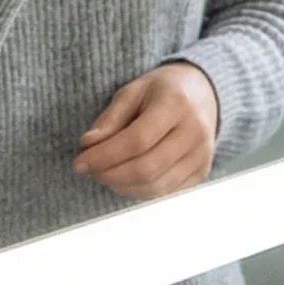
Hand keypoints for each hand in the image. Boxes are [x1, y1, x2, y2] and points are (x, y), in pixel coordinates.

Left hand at [75, 61, 220, 198]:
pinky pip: (166, 193)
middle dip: (109, 175)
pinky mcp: (202, 170)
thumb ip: (110, 119)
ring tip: (106, 173)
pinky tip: (127, 178)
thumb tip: (88, 145)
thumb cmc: (163, 91)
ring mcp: (202, 153)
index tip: (79, 163)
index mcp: (177, 103)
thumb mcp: (133, 91)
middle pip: (146, 168)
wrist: (204, 92)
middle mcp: (196, 130)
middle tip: (90, 170)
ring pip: (155, 186)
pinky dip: (139, 191)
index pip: (137, 140)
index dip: (104, 156)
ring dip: (121, 186)